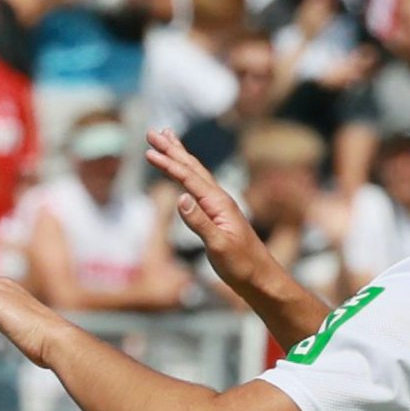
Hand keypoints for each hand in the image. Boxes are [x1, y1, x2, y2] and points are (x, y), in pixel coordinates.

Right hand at [142, 129, 272, 293]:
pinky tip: (185, 173)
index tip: (149, 151)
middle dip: (172, 149)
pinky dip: (188, 174)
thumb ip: (199, 222)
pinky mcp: (218, 215)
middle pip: (192, 167)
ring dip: (180, 156)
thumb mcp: (218, 246)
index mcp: (218, 203)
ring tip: (168, 140)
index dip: (168, 164)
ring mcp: (220, 206)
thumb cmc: (241, 265)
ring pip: (196, 174)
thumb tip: (180, 198)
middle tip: (153, 132)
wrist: (260, 278)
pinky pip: (199, 187)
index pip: (188, 178)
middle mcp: (220, 199)